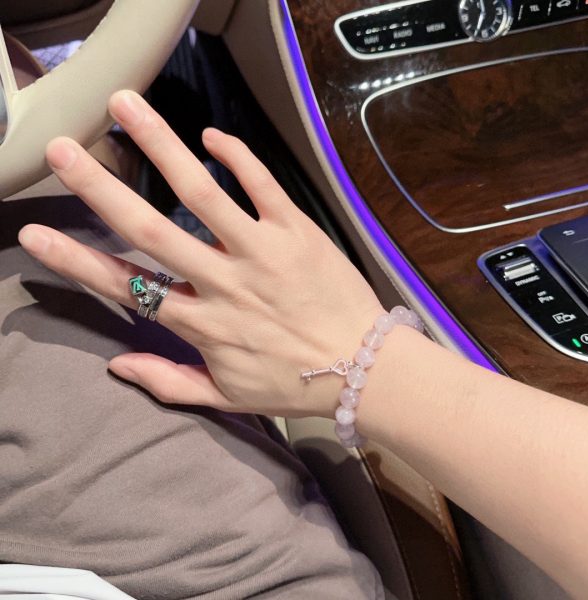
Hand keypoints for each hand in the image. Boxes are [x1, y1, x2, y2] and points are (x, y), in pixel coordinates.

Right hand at [18, 91, 383, 417]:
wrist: (366, 369)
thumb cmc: (295, 385)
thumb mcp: (228, 397)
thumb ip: (169, 382)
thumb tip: (115, 365)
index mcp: (204, 325)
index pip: (128, 288)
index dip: (78, 262)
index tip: (37, 235)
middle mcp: (225, 283)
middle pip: (153, 231)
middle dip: (102, 190)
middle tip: (64, 151)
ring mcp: (261, 252)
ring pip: (203, 194)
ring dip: (162, 148)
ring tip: (127, 107)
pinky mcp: (297, 233)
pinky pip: (263, 185)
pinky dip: (237, 156)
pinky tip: (209, 136)